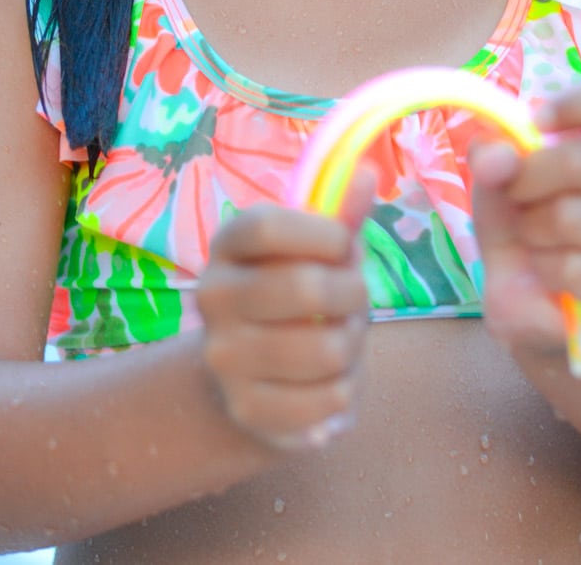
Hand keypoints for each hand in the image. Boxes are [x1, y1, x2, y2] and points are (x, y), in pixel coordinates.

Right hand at [196, 168, 373, 449]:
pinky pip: (325, 402)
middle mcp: (213, 297)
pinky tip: (330, 383)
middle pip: (304, 288)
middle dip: (352, 294)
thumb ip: (341, 213)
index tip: (344, 244)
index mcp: (227, 245)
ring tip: (341, 341)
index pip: (266, 227)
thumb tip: (367, 172)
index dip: (323, 234)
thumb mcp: (316, 248)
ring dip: (352, 346)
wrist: (252, 372)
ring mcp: (224, 358)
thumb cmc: (297, 293)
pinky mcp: (246, 409)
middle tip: (352, 299)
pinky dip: (344, 392)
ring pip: (325, 350)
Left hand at [469, 76, 580, 362]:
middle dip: (525, 180)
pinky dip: (544, 269)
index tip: (536, 121)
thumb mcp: (500, 169)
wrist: (536, 288)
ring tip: (539, 235)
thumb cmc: (530, 208)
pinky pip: (573, 268)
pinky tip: (553, 271)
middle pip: (578, 161)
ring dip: (531, 228)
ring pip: (569, 217)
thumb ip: (493, 151)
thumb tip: (497, 159)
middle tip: (519, 195)